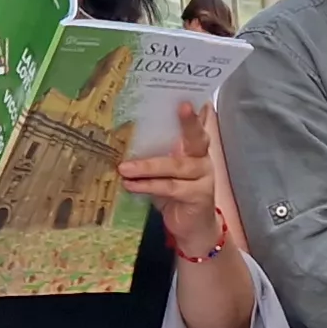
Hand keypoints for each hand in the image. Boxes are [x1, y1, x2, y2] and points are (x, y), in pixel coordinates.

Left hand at [117, 101, 227, 259]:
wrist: (192, 229)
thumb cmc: (175, 196)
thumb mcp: (164, 173)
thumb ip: (154, 155)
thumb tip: (122, 138)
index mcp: (195, 150)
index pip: (195, 127)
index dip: (193, 113)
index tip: (187, 98)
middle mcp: (203, 160)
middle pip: (197, 139)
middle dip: (189, 123)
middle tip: (181, 107)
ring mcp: (204, 178)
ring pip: (176, 167)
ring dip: (147, 167)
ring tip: (124, 168)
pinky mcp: (199, 196)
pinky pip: (170, 187)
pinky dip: (147, 186)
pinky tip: (130, 185)